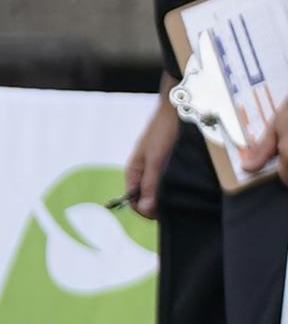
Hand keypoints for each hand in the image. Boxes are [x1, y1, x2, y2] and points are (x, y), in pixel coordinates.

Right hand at [124, 91, 178, 217]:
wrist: (179, 109)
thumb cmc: (163, 131)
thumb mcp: (155, 159)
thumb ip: (150, 184)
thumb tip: (145, 209)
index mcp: (133, 172)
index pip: (133, 200)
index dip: (145, 210)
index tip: (163, 214)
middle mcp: (144, 173)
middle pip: (147, 198)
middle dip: (159, 204)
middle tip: (178, 205)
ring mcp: (158, 169)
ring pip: (161, 191)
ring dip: (171, 196)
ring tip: (186, 196)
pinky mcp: (172, 166)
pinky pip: (172, 183)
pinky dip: (179, 188)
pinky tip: (190, 187)